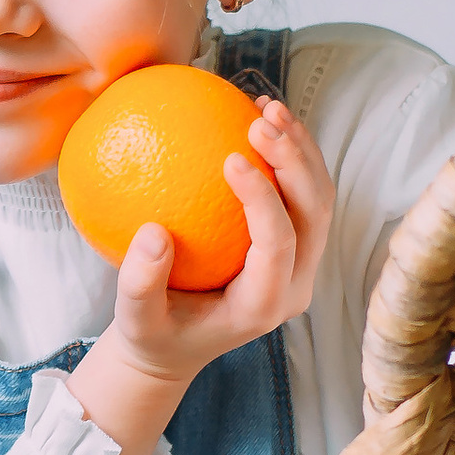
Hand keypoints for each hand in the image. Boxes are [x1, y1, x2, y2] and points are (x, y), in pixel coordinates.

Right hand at [68, 95, 331, 454]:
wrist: (177, 348)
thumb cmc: (153, 334)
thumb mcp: (135, 321)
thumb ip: (140, 284)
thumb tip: (151, 232)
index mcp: (263, 305)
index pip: (277, 243)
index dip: (263, 198)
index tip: (230, 156)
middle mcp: (294, 285)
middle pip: (314, 214)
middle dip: (294, 161)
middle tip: (258, 120)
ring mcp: (301, 265)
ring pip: (319, 198)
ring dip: (300, 149)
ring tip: (266, 106)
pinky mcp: (296, 245)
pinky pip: (304, 194)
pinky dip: (289, 153)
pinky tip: (257, 117)